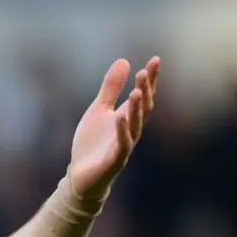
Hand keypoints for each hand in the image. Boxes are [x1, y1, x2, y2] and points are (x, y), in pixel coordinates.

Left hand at [67, 57, 159, 200]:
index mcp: (127, 117)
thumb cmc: (92, 143)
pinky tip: (120, 117)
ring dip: (137, 109)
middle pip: (142, 108)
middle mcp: (130, 130)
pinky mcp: (114, 160)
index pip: (143, 96)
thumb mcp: (99, 110)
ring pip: (135, 125)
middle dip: (145, 90)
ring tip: (137, 91)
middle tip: (145, 71)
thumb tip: (124, 61)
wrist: (80, 176)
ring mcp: (123, 146)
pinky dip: (122, 130)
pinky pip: (121, 144)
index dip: (150, 79)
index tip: (155, 60)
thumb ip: (111, 88)